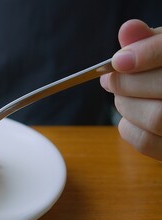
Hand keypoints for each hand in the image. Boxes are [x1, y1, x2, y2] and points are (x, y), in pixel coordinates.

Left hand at [100, 19, 161, 160]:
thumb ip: (152, 42)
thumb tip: (128, 30)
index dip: (148, 54)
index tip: (118, 60)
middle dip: (126, 83)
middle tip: (110, 79)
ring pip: (155, 118)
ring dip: (125, 106)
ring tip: (123, 97)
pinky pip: (147, 142)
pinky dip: (128, 128)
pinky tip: (132, 117)